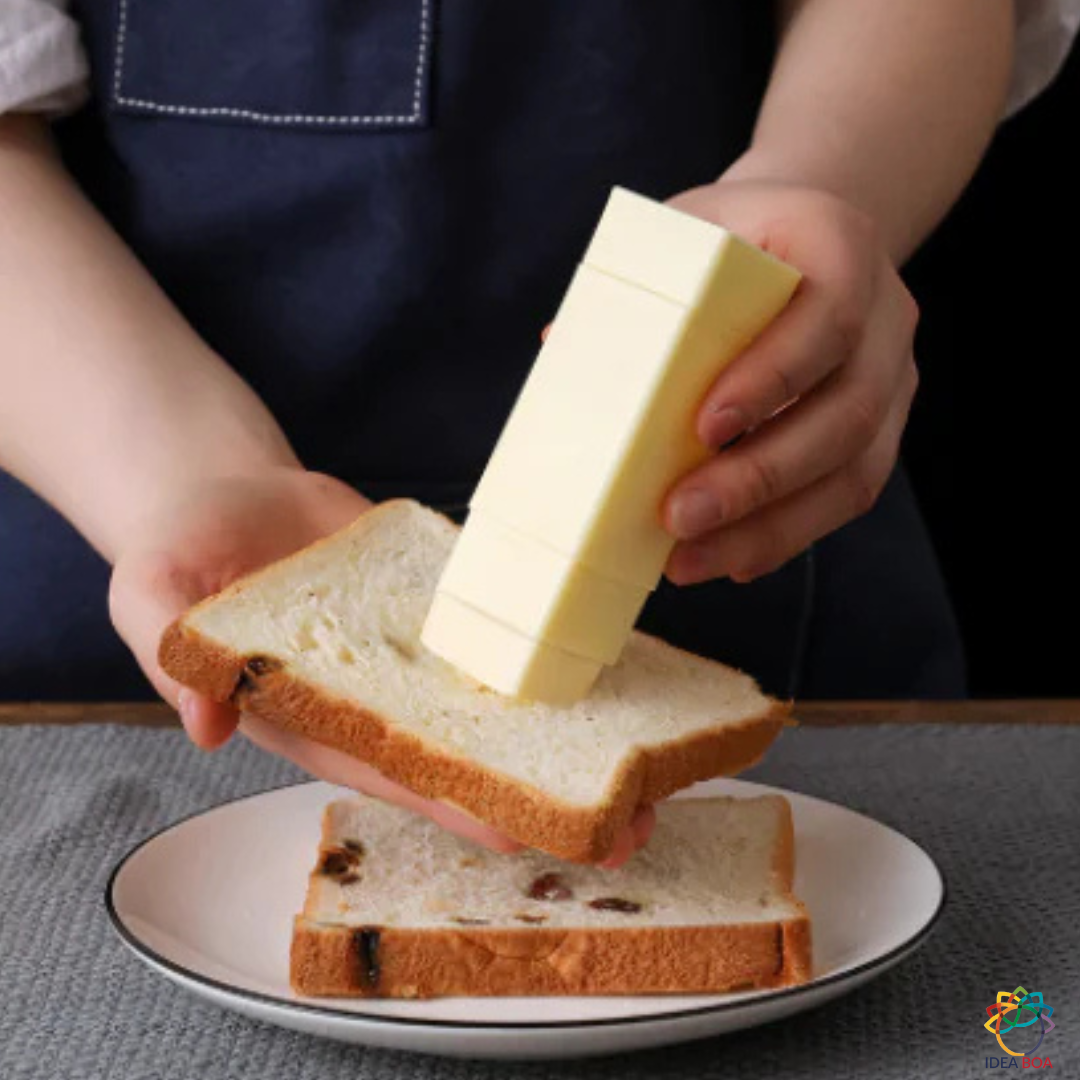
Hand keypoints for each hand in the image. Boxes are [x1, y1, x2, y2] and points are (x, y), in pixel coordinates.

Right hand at [109, 466, 652, 864]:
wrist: (225, 493)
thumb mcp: (151, 593)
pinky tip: (613, 658)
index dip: (461, 806)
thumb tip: (202, 726)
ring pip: (499, 700)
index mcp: (318, 717)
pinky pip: (500, 624)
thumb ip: (171, 658)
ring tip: (653, 751)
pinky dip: (549, 643)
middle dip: (544, 793)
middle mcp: (380, 698)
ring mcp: (417, 650)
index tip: (529, 834)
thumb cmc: (181, 550)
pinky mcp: (440, 599)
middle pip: (470, 755)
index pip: (399, 773)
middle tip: (634, 821)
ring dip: (569, 730)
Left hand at [662, 179, 919, 584]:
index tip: (704, 428)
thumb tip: (556, 347)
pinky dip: (784, 534)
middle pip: (846, 413)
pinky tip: (728, 558)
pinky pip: (845, 495)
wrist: (802, 237)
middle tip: (679, 516)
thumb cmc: (730, 237)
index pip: (829, 318)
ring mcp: (892, 379)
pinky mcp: (882, 430)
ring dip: (768, 527)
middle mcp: (886, 316)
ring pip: (854, 471)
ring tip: (689, 559)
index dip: (772, 379)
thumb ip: (636, 281)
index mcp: (841, 245)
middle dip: (760, 477)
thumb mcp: (686, 230)